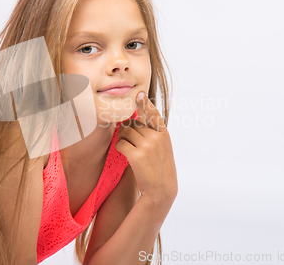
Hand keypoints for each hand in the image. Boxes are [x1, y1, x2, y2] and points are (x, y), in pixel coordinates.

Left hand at [115, 91, 177, 205]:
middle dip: (127, 131)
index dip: (145, 103)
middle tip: (129, 141)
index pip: (153, 114)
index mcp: (164, 134)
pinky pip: (120, 144)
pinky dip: (119, 148)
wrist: (161, 191)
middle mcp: (156, 137)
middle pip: (133, 124)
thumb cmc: (159, 169)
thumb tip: (137, 118)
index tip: (139, 93)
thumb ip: (153, 134)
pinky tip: (124, 154)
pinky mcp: (136, 155)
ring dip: (122, 139)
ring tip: (128, 149)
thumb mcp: (162, 148)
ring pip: (125, 132)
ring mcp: (147, 146)